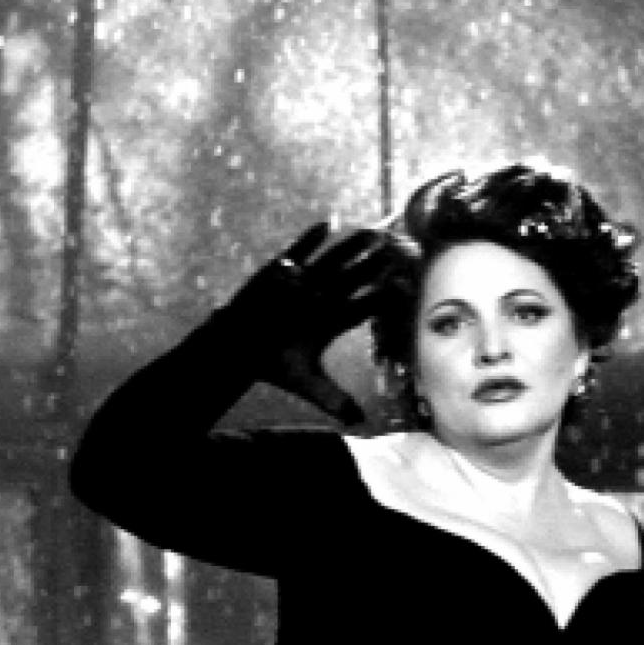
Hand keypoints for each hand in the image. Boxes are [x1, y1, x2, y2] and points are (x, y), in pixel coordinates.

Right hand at [225, 222, 413, 426]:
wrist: (241, 349)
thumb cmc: (274, 365)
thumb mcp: (306, 383)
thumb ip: (333, 399)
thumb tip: (358, 422)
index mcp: (332, 321)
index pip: (363, 305)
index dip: (382, 295)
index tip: (402, 284)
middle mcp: (322, 298)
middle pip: (353, 278)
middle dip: (373, 264)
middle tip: (396, 247)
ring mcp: (303, 283)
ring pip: (332, 261)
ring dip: (350, 247)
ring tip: (370, 232)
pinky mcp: (281, 272)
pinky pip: (299, 251)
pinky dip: (311, 239)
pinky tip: (327, 222)